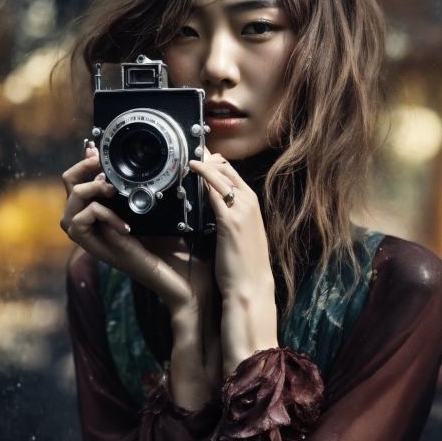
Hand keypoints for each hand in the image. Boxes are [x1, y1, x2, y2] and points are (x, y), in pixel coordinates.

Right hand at [61, 144, 221, 406]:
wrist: (191, 284)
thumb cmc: (182, 250)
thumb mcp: (166, 210)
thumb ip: (152, 188)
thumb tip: (152, 159)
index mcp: (108, 216)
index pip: (78, 183)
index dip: (83, 164)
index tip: (98, 151)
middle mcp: (97, 230)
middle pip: (66, 192)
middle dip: (81, 173)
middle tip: (104, 169)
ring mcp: (99, 244)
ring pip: (67, 212)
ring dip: (89, 193)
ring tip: (113, 192)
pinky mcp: (105, 255)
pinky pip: (83, 226)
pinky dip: (102, 216)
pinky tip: (124, 223)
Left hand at [189, 150, 277, 375]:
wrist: (250, 290)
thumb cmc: (242, 269)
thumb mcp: (239, 239)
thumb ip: (230, 223)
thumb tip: (215, 214)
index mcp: (254, 208)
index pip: (235, 177)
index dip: (218, 165)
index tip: (203, 157)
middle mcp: (251, 205)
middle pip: (229, 171)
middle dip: (210, 158)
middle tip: (191, 150)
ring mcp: (242, 212)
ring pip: (222, 176)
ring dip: (205, 164)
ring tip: (188, 155)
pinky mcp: (230, 222)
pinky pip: (215, 192)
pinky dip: (204, 177)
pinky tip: (192, 170)